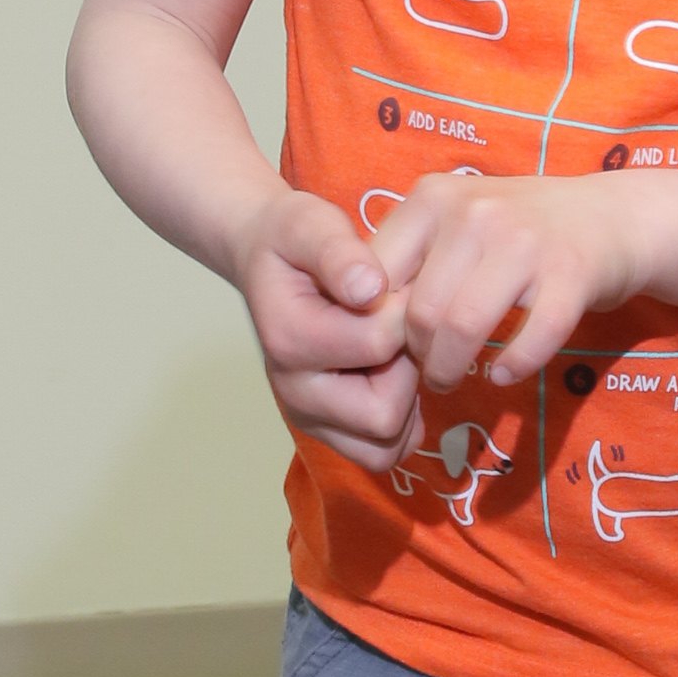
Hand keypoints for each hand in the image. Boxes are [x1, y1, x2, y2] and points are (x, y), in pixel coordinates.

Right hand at [229, 188, 424, 471]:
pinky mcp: (327, 430)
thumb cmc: (294, 240)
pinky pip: (381, 451)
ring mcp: (309, 417)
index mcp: (290, 340)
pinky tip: (393, 375)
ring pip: (385, 447)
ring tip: (396, 352)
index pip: (378, 345)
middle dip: (409, 369)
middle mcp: (294, 392)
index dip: (406, 313)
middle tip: (401, 327)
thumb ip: (338, 253)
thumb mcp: (310, 224)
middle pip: (383, 414)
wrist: (268, 259)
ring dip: (406, 403)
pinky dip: (400, 421)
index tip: (400, 286)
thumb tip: (369, 289)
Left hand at [371, 172, 642, 393]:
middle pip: (420, 310)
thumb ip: (411, 257)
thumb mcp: (457, 222)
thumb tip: (356, 321)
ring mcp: (526, 241)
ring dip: (452, 368)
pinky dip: (512, 367)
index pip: (378, 277)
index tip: (390, 349)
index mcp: (434, 197)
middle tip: (426, 372)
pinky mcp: (571, 274)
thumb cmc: (519, 229)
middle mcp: (476, 212)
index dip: (377, 326)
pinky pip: (530, 339)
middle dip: (417, 357)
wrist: (612, 215)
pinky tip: (505, 372)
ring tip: (454, 377)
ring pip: (463, 327)